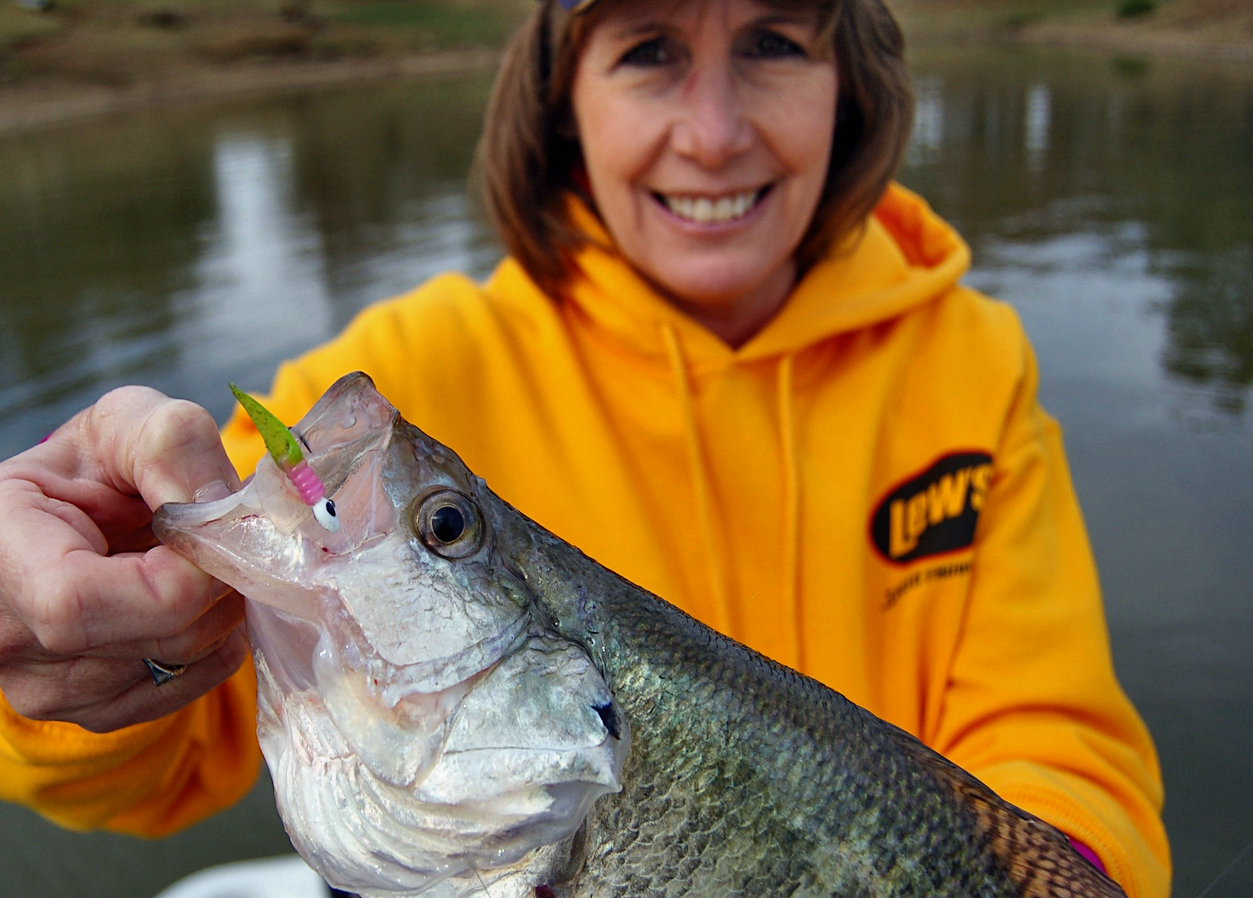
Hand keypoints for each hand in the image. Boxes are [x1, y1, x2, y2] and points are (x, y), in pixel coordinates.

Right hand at [0, 387, 248, 731]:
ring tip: (194, 561)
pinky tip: (190, 598)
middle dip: (219, 576)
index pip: (81, 603)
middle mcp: (8, 640)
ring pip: (189, 662)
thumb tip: (221, 510)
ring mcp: (49, 690)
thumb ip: (172, 446)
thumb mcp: (123, 425)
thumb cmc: (92, 468)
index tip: (208, 522)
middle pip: (163, 636)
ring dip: (223, 604)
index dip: (181, 567)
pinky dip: (216, 638)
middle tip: (217, 534)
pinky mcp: (95, 714)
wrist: (72, 516)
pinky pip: (193, 685)